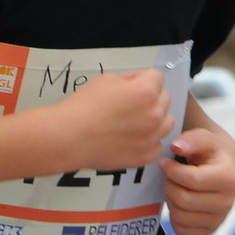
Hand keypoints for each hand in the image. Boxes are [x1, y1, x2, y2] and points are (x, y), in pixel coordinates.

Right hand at [53, 69, 172, 172]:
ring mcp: (152, 137)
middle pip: (165, 99)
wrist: (67, 138)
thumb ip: (128, 81)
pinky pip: (157, 144)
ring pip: (167, 123)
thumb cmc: (83, 106)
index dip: (142, 80)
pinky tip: (132, 139)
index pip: (157, 77)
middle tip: (130, 106)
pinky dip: (148, 141)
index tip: (129, 87)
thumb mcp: (105, 80)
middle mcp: (154, 114)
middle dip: (151, 99)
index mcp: (145, 91)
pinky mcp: (146, 156)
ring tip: (134, 123)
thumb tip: (137, 85)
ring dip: (155, 119)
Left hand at [161, 126, 234, 234]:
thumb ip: (192, 139)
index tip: (165, 163)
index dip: (172, 170)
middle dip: (170, 185)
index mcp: (228, 178)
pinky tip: (180, 201)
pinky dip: (174, 215)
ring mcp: (219, 218)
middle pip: (184, 200)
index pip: (192, 180)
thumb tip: (177, 147)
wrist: (222, 165)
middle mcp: (227, 202)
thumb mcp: (204, 137)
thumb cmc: (211, 151)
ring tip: (176, 187)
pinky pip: (181, 229)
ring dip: (171, 200)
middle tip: (170, 176)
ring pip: (180, 216)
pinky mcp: (209, 229)